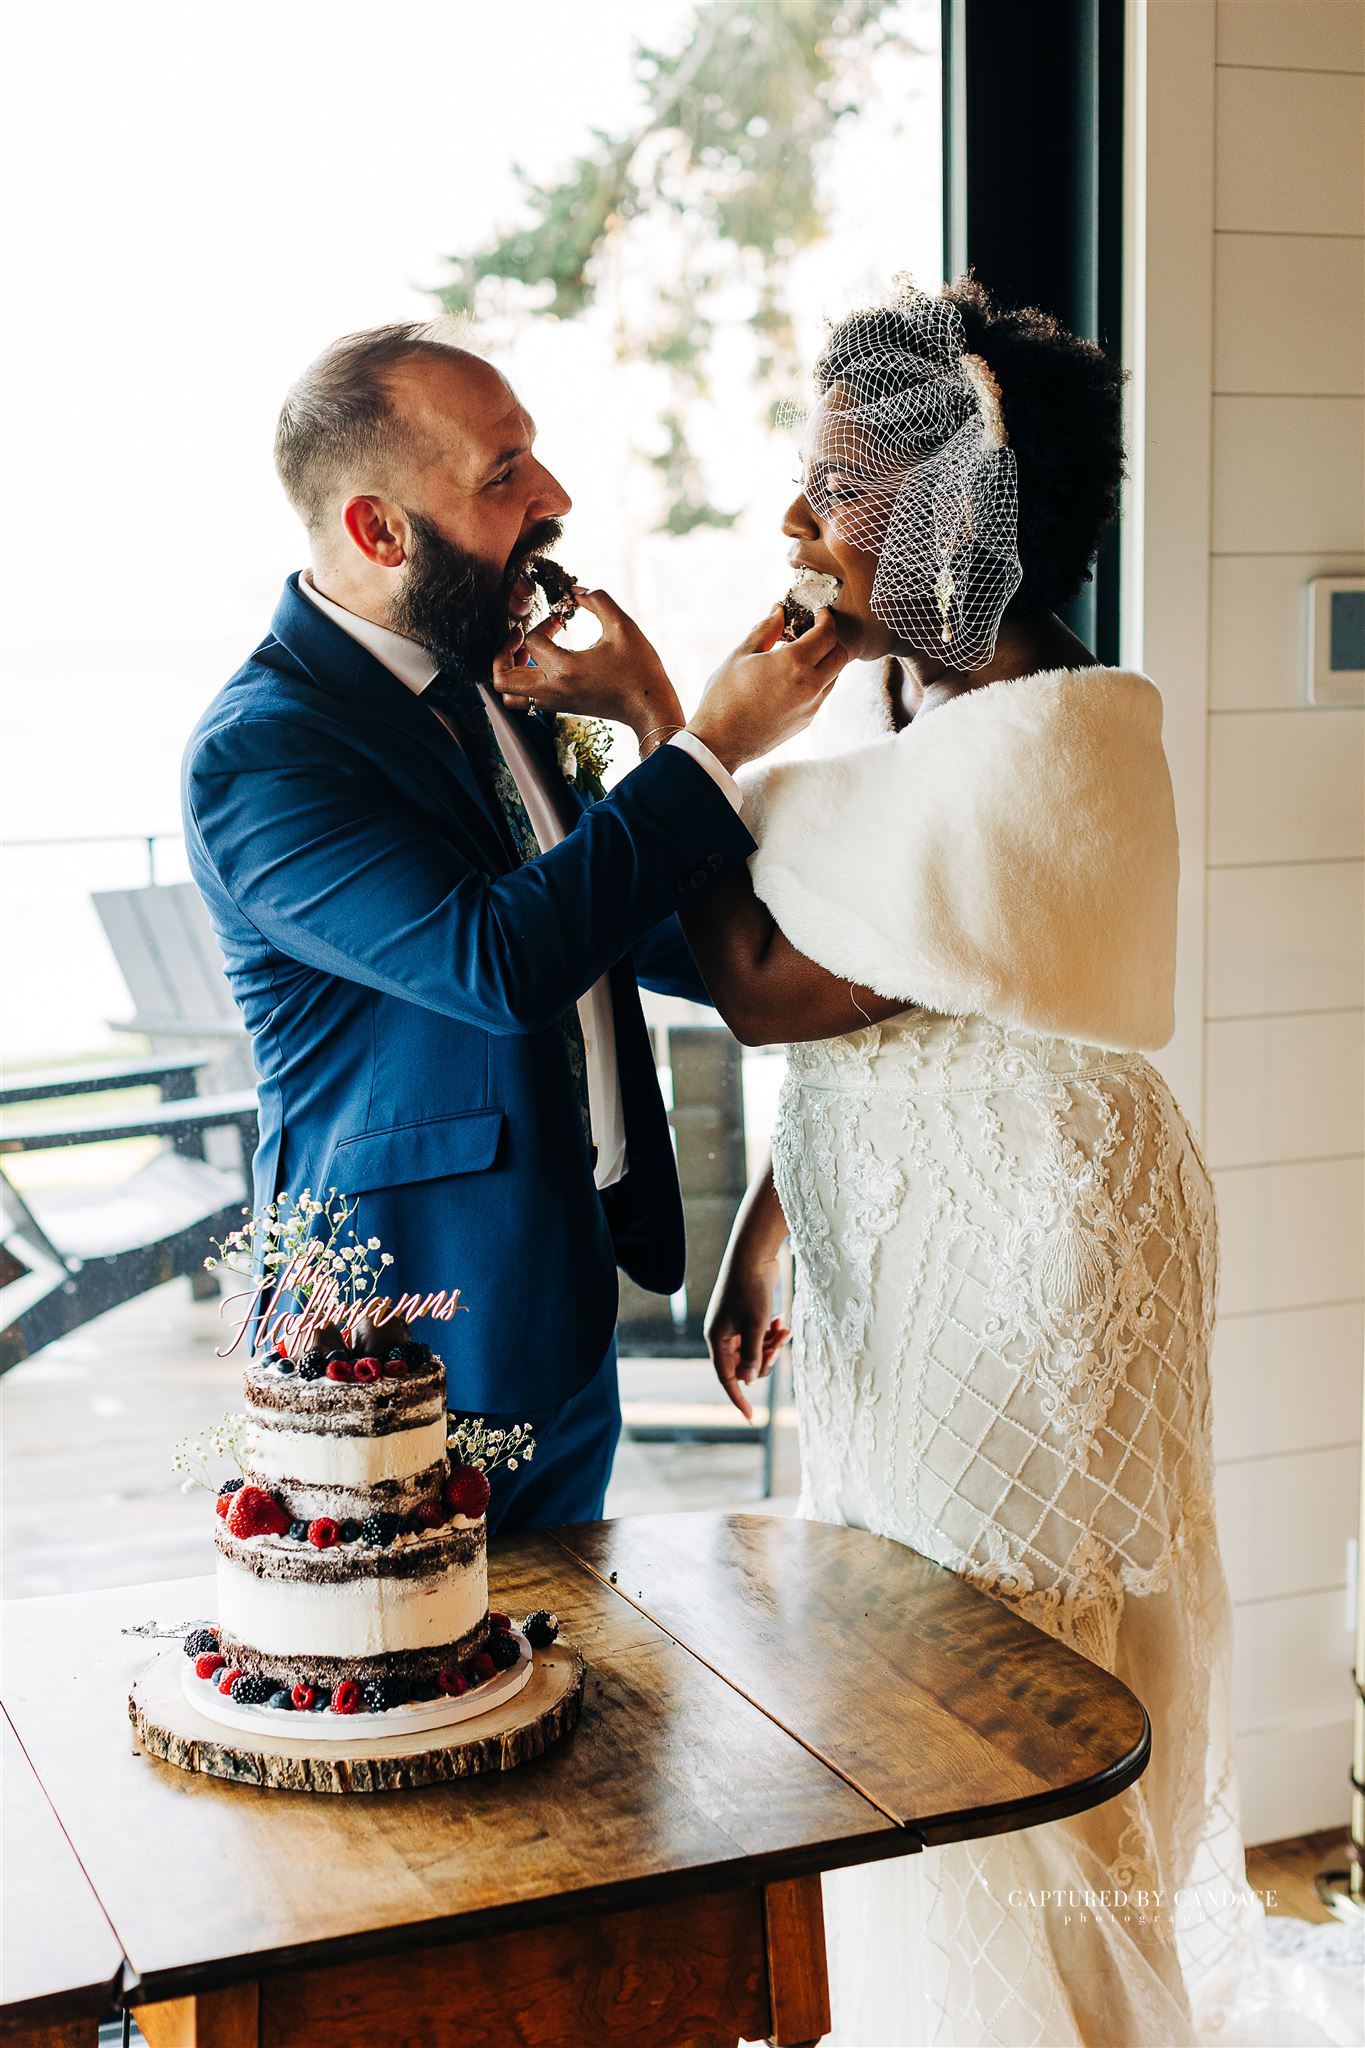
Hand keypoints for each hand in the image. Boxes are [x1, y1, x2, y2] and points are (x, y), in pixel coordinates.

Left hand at [491, 587, 683, 742]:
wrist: (648, 706)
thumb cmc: (638, 668)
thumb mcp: (622, 626)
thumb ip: (597, 600)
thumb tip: (575, 590)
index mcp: (564, 670)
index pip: (531, 641)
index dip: (542, 623)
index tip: (561, 619)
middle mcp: (552, 690)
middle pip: (502, 680)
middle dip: (502, 652)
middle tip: (517, 636)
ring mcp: (553, 702)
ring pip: (508, 695)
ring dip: (508, 670)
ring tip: (524, 651)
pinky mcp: (558, 707)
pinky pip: (523, 700)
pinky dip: (521, 681)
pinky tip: (541, 662)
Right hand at [687, 606, 853, 772]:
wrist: (720, 742)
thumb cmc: (724, 696)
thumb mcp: (741, 654)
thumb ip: (766, 629)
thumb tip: (779, 611)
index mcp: (794, 664)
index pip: (827, 634)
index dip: (826, 619)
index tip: (818, 613)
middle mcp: (810, 686)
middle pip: (840, 655)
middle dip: (831, 639)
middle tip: (813, 632)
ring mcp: (811, 706)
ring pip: (835, 676)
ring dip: (826, 661)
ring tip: (802, 655)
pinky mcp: (806, 721)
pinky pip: (822, 694)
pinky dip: (817, 680)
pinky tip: (794, 677)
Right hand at [704, 1250, 789, 1421]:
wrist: (753, 1254)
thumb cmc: (751, 1289)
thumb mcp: (755, 1326)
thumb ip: (752, 1356)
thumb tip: (746, 1381)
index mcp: (717, 1340)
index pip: (726, 1378)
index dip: (738, 1399)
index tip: (750, 1418)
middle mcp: (723, 1335)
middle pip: (745, 1365)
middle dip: (764, 1359)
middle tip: (778, 1344)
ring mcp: (734, 1326)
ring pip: (755, 1351)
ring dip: (771, 1345)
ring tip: (783, 1328)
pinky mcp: (746, 1316)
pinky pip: (759, 1336)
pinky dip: (771, 1333)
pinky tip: (781, 1322)